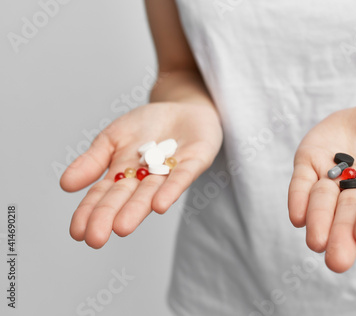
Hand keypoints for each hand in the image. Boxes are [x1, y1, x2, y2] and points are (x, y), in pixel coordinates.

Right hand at [60, 102, 222, 248]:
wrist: (184, 108)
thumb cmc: (147, 125)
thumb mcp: (113, 138)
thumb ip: (93, 160)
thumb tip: (65, 185)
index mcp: (124, 175)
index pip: (103, 195)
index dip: (90, 212)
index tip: (77, 233)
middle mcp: (146, 179)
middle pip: (126, 199)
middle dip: (109, 217)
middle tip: (95, 239)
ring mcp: (171, 172)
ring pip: (152, 192)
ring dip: (137, 209)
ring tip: (121, 227)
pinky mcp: (195, 161)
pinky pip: (182, 177)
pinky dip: (171, 190)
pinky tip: (159, 205)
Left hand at [288, 103, 355, 272]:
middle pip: (347, 214)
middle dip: (342, 236)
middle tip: (336, 260)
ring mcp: (331, 177)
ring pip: (322, 202)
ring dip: (318, 221)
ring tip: (316, 242)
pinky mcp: (309, 163)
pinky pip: (302, 182)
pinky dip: (298, 197)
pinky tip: (297, 217)